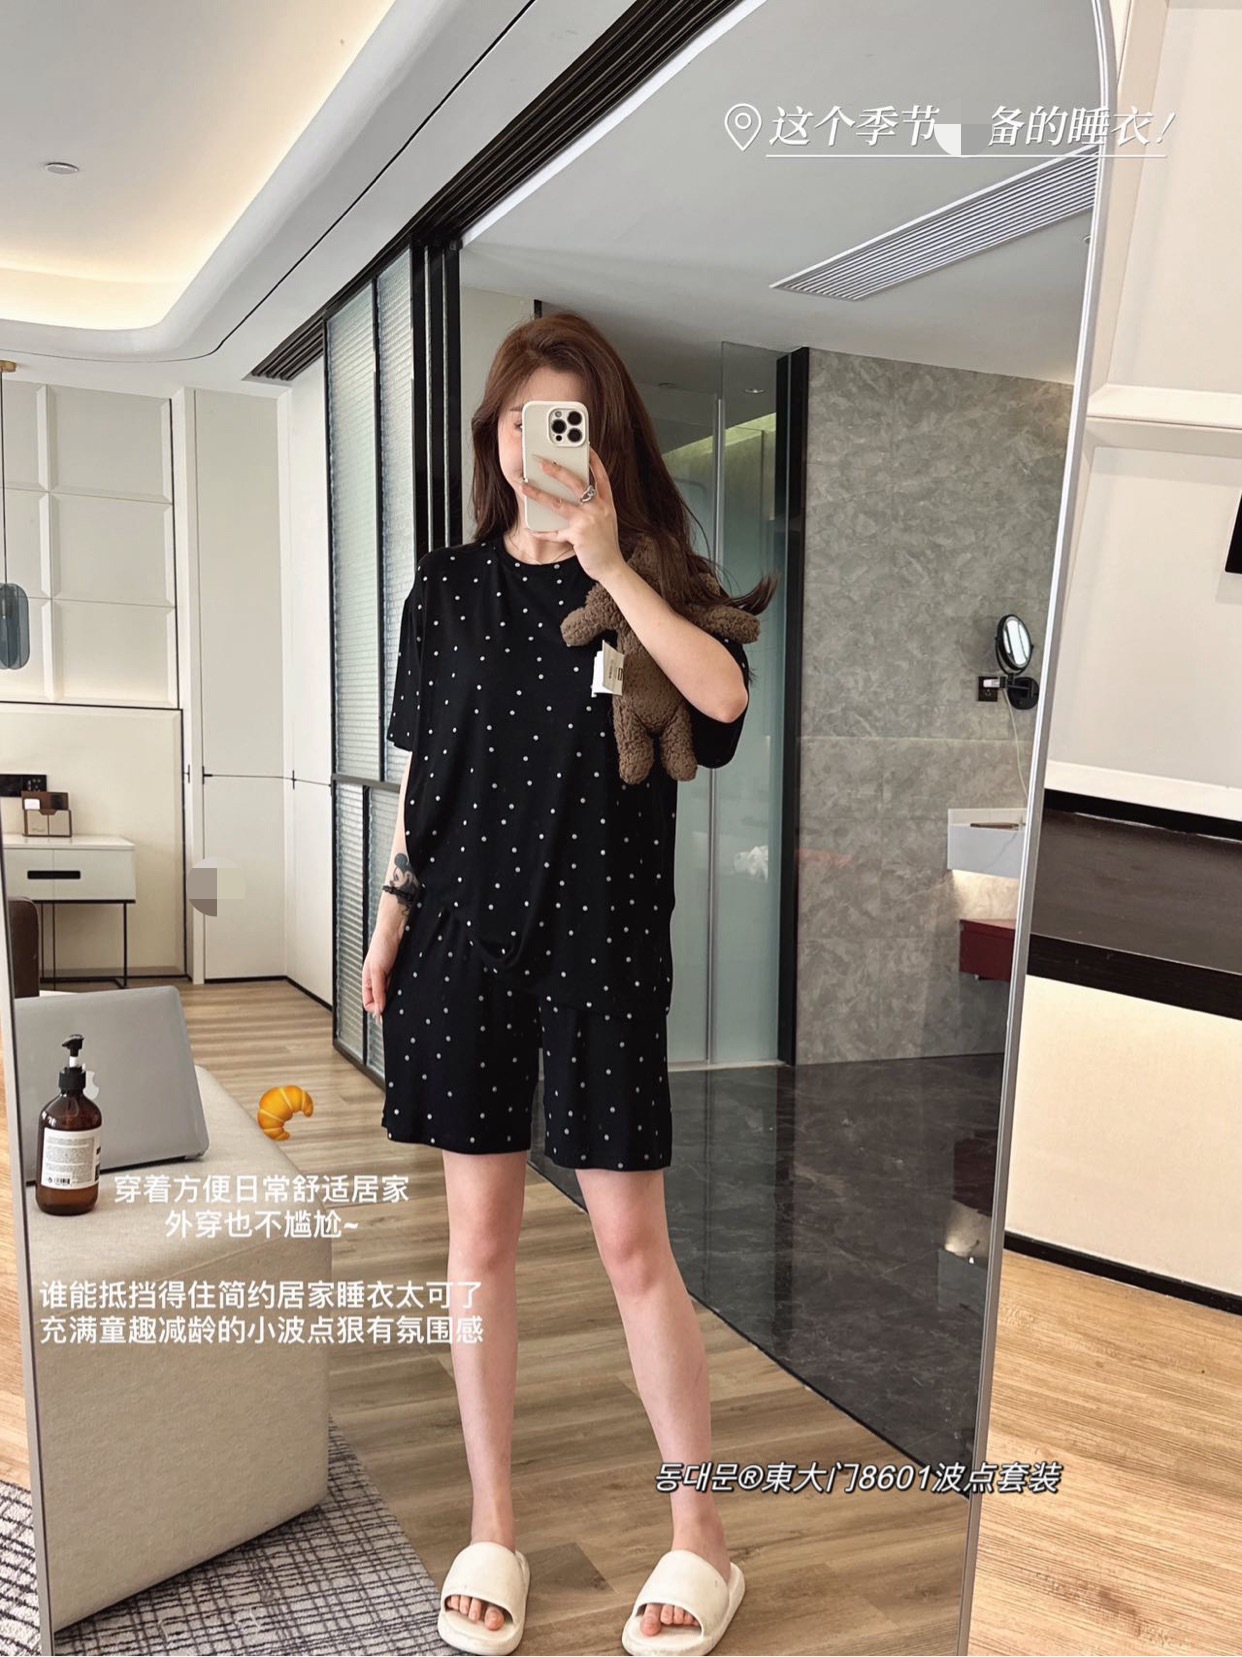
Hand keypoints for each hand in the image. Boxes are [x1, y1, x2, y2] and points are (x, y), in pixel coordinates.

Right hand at [362, 910, 405, 1017]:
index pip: (369, 1002)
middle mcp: (379, 979)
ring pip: (393, 994)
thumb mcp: (376, 969)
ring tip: (402, 996)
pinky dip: (404, 988)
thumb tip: (379, 1009)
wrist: (397, 926)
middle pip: (382, 1000)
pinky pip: (402, 985)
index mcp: (368, 980)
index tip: (385, 1013)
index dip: (376, 1009)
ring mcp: (391, 976)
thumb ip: (377, 990)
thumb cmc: (381, 942)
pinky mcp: (402, 972)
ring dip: (397, 996)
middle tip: (395, 1008)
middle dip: (387, 1004)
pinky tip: (408, 988)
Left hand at [518, 446, 625, 581]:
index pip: (600, 475)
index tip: (584, 446)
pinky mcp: (578, 536)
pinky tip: (532, 528)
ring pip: (559, 503)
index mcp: (606, 503)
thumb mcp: (606, 520)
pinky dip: (542, 531)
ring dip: (539, 494)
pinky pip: (555, 532)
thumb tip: (573, 496)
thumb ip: (594, 506)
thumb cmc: (606, 544)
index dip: (592, 459)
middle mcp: (598, 508)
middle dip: (557, 470)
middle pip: (576, 482)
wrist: (612, 567)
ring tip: (524, 486)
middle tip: (541, 461)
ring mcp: (588, 522)